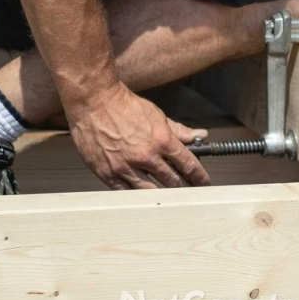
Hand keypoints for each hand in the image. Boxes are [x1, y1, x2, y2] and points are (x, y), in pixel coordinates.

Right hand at [66, 83, 210, 188]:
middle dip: (184, 188)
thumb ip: (179, 130)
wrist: (95, 102)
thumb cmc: (124, 106)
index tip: (203, 183)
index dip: (199, 177)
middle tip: (189, 192)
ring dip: (163, 195)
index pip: (188, 164)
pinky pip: (126, 192)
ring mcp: (126, 167)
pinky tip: (143, 196)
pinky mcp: (108, 173)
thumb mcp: (157, 115)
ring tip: (169, 197)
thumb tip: (199, 136)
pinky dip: (137, 195)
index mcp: (162, 141)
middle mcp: (146, 156)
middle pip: (173, 181)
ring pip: (151, 191)